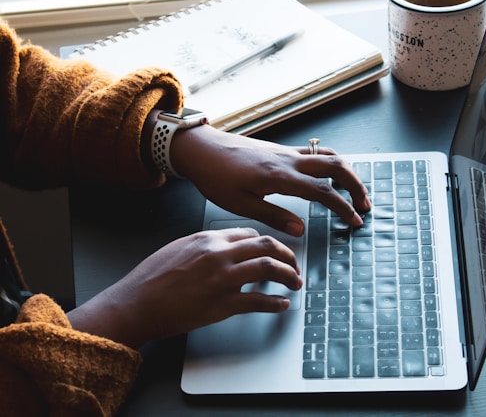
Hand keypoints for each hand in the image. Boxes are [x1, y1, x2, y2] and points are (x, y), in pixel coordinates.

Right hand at [68, 227, 301, 347]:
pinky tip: (282, 305)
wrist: (136, 303)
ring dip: (289, 275)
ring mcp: (223, 279)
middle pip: (266, 246)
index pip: (250, 234)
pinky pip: (258, 301)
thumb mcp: (179, 247)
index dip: (267, 243)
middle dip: (287, 255)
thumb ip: (206, 245)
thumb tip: (226, 248)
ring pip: (269, 268)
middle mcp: (219, 254)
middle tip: (294, 265)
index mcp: (208, 238)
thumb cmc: (152, 277)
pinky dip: (275, 303)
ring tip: (295, 283)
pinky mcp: (222, 305)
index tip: (274, 251)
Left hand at [171, 124, 370, 236]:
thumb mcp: (241, 205)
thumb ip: (274, 216)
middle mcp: (288, 160)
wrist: (202, 149)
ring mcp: (285, 151)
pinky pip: (314, 152)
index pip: (323, 191)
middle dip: (355, 184)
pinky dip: (330, 162)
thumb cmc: (216, 177)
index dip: (343, 207)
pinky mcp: (280, 149)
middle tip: (364, 204)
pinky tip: (328, 175)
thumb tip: (301, 229)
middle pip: (335, 165)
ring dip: (346, 171)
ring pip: (327, 155)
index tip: (354, 221)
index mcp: (280, 176)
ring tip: (353, 189)